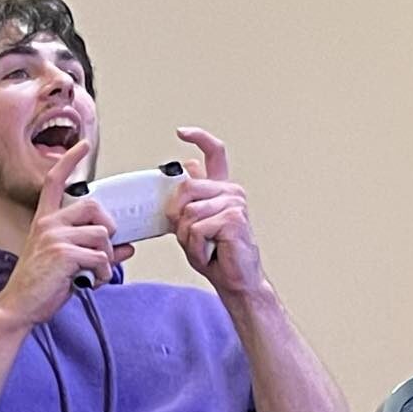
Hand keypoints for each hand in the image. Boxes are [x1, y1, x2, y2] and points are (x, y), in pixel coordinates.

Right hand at [0, 140, 135, 329]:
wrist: (21, 306)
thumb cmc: (41, 286)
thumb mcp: (69, 264)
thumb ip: (96, 251)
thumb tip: (127, 248)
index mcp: (45, 221)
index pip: (54, 182)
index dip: (69, 161)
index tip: (82, 145)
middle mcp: (48, 224)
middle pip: (94, 207)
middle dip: (109, 228)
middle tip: (104, 248)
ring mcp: (54, 236)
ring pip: (102, 236)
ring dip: (106, 259)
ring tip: (94, 274)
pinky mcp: (63, 253)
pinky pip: (100, 257)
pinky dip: (102, 273)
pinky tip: (91, 282)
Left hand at [170, 126, 264, 295]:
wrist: (235, 279)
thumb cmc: (215, 254)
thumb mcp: (191, 225)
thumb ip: (186, 201)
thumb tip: (184, 169)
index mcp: (221, 189)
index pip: (214, 154)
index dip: (198, 138)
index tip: (181, 131)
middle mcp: (230, 191)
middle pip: (185, 188)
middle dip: (177, 216)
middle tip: (191, 236)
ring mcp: (234, 203)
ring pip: (188, 213)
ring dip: (187, 237)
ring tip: (205, 246)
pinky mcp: (233, 218)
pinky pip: (197, 228)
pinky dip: (196, 246)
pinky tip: (211, 251)